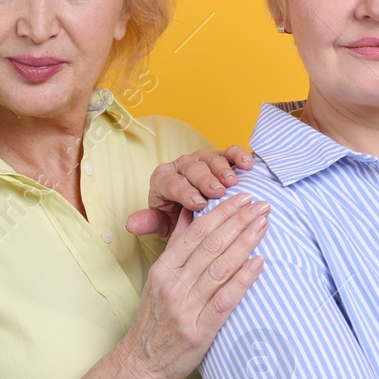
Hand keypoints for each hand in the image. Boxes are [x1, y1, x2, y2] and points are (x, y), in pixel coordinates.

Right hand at [112, 192, 268, 378]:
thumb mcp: (157, 279)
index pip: (196, 233)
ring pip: (220, 267)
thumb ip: (175, 247)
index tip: (243, 198)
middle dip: (239, 221)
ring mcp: (186, 308)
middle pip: (211, 245)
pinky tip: (259, 263)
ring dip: (245, 243)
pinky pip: (225, 299)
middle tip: (262, 205)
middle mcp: (173, 285)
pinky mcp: (199, 331)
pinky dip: (244, 279)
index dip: (222, 213)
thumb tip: (188, 215)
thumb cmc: (153, 321)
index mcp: (163, 269)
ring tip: (264, 225)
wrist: (140, 365)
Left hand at [126, 145, 253, 239]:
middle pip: (192, 168)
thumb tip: (131, 224)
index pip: (172, 183)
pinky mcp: (221, 157)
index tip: (198, 204)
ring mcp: (201, 159)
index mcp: (163, 180)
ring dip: (222, 169)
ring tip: (232, 182)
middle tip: (217, 192)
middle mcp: (181, 165)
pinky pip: (229, 152)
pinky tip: (247, 165)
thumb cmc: (180, 220)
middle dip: (205, 180)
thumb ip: (151, 223)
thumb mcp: (165, 225)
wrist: (200, 214)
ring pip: (210, 158)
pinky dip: (238, 156)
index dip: (185, 192)